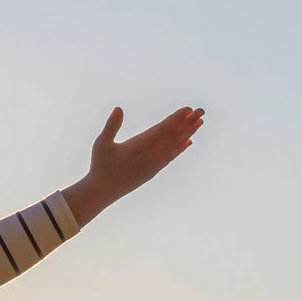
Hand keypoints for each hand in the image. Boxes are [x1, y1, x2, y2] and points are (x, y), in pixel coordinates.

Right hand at [62, 105, 204, 226]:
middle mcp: (150, 156)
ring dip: (188, 134)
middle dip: (187, 123)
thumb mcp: (102, 144)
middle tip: (201, 111)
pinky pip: (170, 158)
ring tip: (199, 123)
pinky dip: (180, 149)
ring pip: (174, 146)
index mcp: (139, 146)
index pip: (162, 130)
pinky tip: (189, 143)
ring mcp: (153, 165)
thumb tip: (118, 109)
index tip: (188, 109)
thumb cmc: (100, 166)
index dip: (176, 119)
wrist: (103, 192)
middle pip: (173, 136)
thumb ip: (111, 126)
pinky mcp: (153, 171)